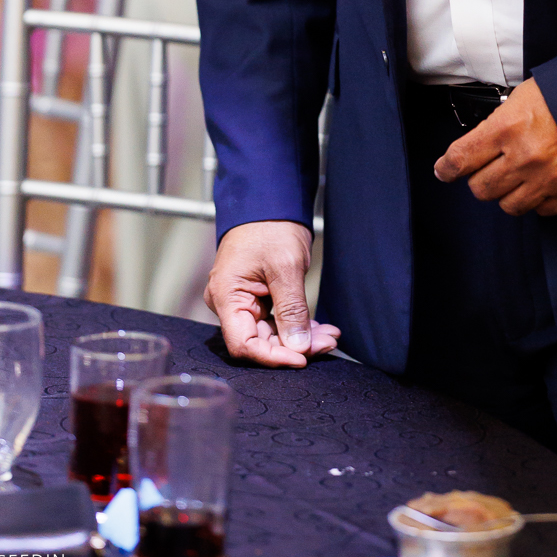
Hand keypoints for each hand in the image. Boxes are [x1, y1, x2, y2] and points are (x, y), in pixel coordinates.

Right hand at [204, 220, 340, 366]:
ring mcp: (243, 300)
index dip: (272, 357)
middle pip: (260, 340)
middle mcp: (229, 302)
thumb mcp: (285, 267)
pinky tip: (320, 328)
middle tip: (327, 343)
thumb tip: (298, 347)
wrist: (271, 198)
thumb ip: (291, 309)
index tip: (301, 359)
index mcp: (226, 295)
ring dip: (301, 337)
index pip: (244, 344)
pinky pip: (276, 319)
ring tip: (329, 335)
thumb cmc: (270, 225)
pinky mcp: (257, 297)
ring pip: (271, 332)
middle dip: (295, 346)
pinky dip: (298, 324)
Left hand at [433, 77, 556, 216]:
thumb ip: (498, 123)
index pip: (461, 158)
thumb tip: (478, 145)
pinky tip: (542, 181)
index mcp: (508, 127)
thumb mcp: (524, 96)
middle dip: (480, 178)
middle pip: (480, 188)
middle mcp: (525, 158)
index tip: (443, 170)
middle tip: (489, 167)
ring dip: (507, 192)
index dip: (446, 168)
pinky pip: (540, 211)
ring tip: (517, 175)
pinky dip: (537, 199)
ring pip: (508, 205)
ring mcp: (548, 180)